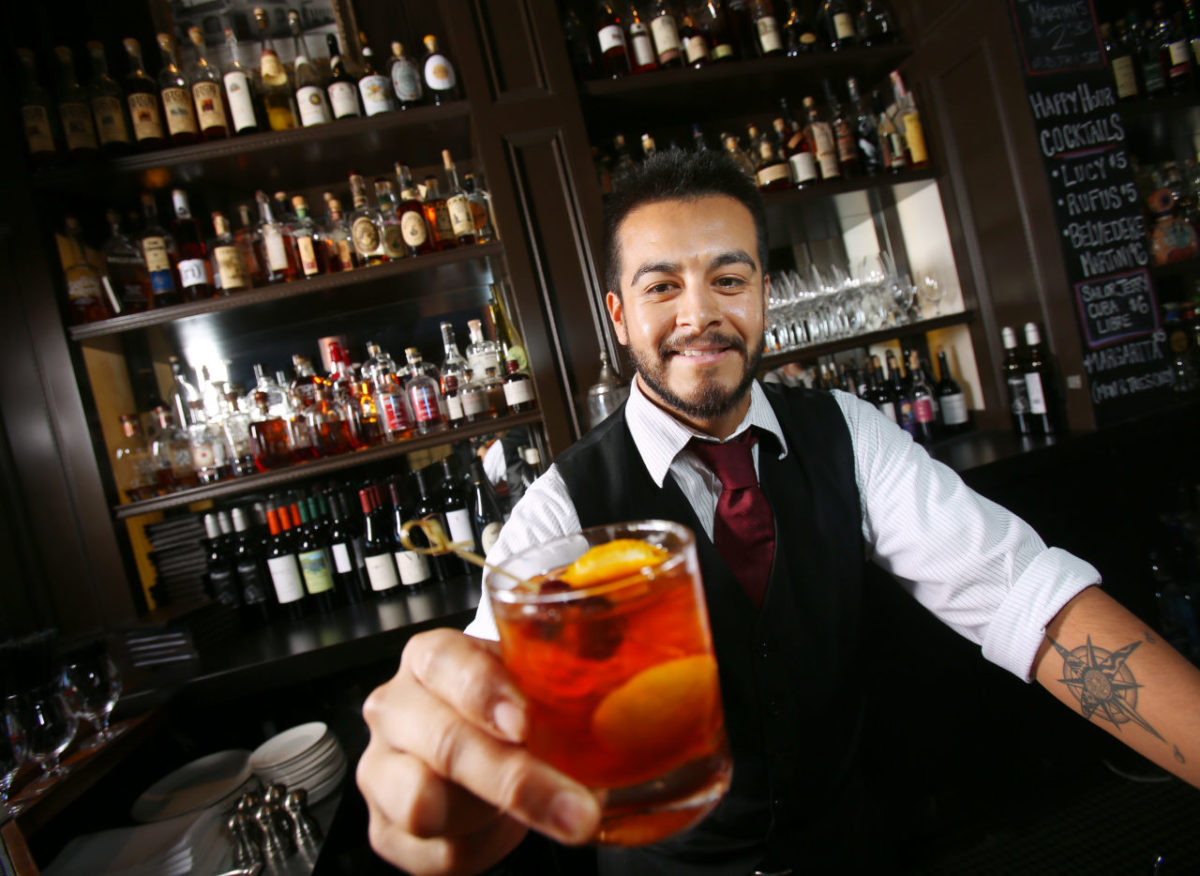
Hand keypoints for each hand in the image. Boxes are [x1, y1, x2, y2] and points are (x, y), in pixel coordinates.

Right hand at [357, 628, 600, 874]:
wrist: (477, 745)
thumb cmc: (508, 708)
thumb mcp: (532, 685)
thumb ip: (562, 691)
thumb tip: (625, 719)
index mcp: (431, 658)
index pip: (445, 663)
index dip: (485, 693)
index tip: (526, 723)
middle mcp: (394, 707)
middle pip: (444, 744)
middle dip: (517, 781)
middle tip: (577, 810)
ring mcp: (380, 768)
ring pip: (426, 804)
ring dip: (496, 815)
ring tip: (533, 808)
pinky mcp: (383, 826)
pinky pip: (437, 852)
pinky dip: (483, 846)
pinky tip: (499, 823)